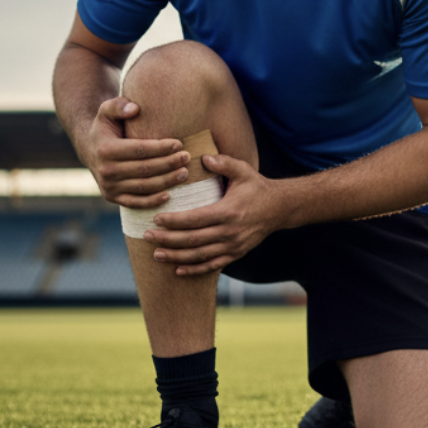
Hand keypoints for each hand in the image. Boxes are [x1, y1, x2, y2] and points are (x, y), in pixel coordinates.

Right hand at [84, 97, 191, 208]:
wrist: (89, 148)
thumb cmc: (106, 126)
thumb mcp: (107, 110)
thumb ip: (119, 105)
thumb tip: (135, 108)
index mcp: (106, 149)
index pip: (140, 150)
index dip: (161, 148)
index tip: (179, 144)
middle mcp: (106, 170)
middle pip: (144, 169)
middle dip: (168, 164)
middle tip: (187, 157)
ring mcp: (109, 186)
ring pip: (143, 187)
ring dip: (166, 181)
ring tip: (184, 173)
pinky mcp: (112, 197)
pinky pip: (135, 202)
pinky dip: (152, 201)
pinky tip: (169, 195)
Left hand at [145, 154, 280, 275]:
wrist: (280, 208)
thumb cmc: (257, 187)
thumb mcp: (243, 170)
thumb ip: (223, 163)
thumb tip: (203, 157)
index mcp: (228, 211)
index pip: (195, 219)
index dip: (174, 221)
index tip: (156, 219)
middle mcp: (230, 232)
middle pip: (193, 240)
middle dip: (168, 239)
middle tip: (147, 236)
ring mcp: (233, 246)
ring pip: (200, 256)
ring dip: (176, 257)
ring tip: (156, 255)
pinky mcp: (236, 254)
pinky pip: (212, 265)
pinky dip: (195, 270)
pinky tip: (178, 270)